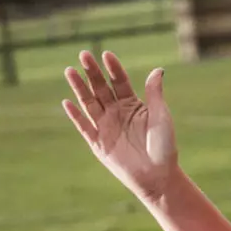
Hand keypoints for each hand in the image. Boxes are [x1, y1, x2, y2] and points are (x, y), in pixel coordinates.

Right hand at [62, 50, 177, 203]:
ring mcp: (106, 127)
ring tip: (70, 70)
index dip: (113, 68)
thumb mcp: (161, 116)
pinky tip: (67, 102)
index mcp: (132, 105)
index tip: (106, 54)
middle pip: (101, 88)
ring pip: (89, 103)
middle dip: (92, 72)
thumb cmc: (164, 146)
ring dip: (79, 87)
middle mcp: (117, 113)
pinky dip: (75, 115)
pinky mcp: (98, 143)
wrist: (158, 176)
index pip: (119, 82)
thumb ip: (154, 93)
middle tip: (83, 54)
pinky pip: (84, 127)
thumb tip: (158, 69)